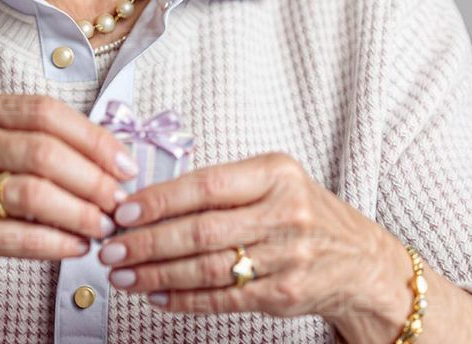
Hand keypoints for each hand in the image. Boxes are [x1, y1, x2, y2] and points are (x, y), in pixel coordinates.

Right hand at [0, 93, 138, 299]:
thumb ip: (40, 146)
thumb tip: (113, 160)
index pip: (47, 112)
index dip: (94, 139)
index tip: (125, 164)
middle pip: (46, 151)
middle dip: (94, 179)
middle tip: (119, 202)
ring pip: (36, 192)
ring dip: (81, 213)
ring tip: (103, 228)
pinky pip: (20, 235)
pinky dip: (58, 243)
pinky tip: (77, 248)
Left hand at [93, 151, 411, 330]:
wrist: (361, 261)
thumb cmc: (303, 214)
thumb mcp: (273, 183)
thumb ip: (222, 187)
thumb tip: (147, 200)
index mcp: (276, 173)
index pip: (207, 184)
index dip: (159, 200)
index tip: (122, 212)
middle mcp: (285, 212)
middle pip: (202, 230)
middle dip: (148, 242)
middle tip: (111, 248)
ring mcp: (288, 256)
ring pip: (208, 268)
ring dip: (157, 274)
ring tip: (124, 274)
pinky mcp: (285, 294)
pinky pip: (223, 298)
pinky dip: (185, 299)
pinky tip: (157, 295)